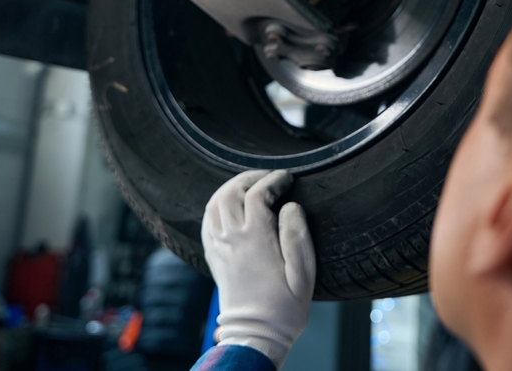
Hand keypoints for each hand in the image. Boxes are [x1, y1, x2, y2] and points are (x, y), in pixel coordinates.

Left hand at [201, 170, 315, 369]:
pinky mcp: (214, 256)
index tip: (287, 178)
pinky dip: (217, 205)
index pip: (257, 194)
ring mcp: (220, 248)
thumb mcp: (304, 274)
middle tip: (269, 177)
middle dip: (250, 177)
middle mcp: (232, 240)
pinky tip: (231, 205)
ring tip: (251, 186)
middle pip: (230, 193)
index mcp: (255, 240)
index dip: (273, 179)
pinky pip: (207, 221)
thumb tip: (290, 206)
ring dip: (231, 188)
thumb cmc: (285, 307)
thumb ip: (297, 236)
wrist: (255, 334)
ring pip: (215, 203)